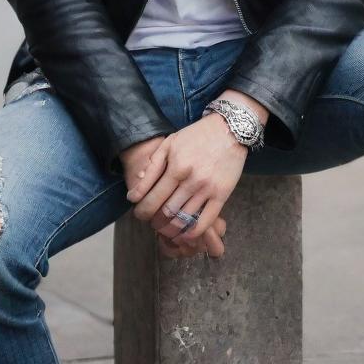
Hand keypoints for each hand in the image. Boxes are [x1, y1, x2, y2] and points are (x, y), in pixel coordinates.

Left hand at [120, 135, 227, 257]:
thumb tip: (135, 193)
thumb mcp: (170, 143)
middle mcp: (191, 179)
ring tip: (166, 229)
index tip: (139, 214)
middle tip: (152, 223)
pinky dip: (193, 233)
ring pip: (184, 220)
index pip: (152, 198)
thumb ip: (152, 167)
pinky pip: (206, 221)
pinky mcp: (222, 195)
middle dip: (154, 222)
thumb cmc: (196, 136)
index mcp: (176, 166)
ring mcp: (207, 188)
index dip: (142, 211)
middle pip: (166, 212)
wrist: (229, 129)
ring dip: (171, 230)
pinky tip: (185, 234)